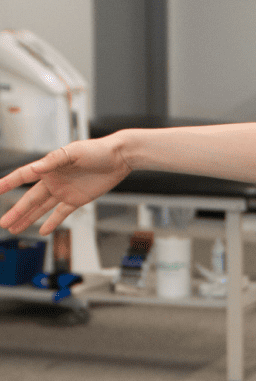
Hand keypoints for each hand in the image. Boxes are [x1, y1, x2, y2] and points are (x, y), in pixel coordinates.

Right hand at [0, 137, 131, 234]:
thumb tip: (35, 167)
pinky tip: (43, 230)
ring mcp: (65, 191)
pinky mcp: (77, 199)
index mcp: (49, 166)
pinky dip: (52, 222)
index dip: (8, 183)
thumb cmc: (98, 150)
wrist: (120, 157)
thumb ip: (54, 160)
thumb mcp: (74, 152)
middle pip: (30, 198)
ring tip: (14, 229)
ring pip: (42, 208)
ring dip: (28, 218)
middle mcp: (54, 180)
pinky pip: (61, 213)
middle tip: (2, 223)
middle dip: (16, 211)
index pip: (23, 176)